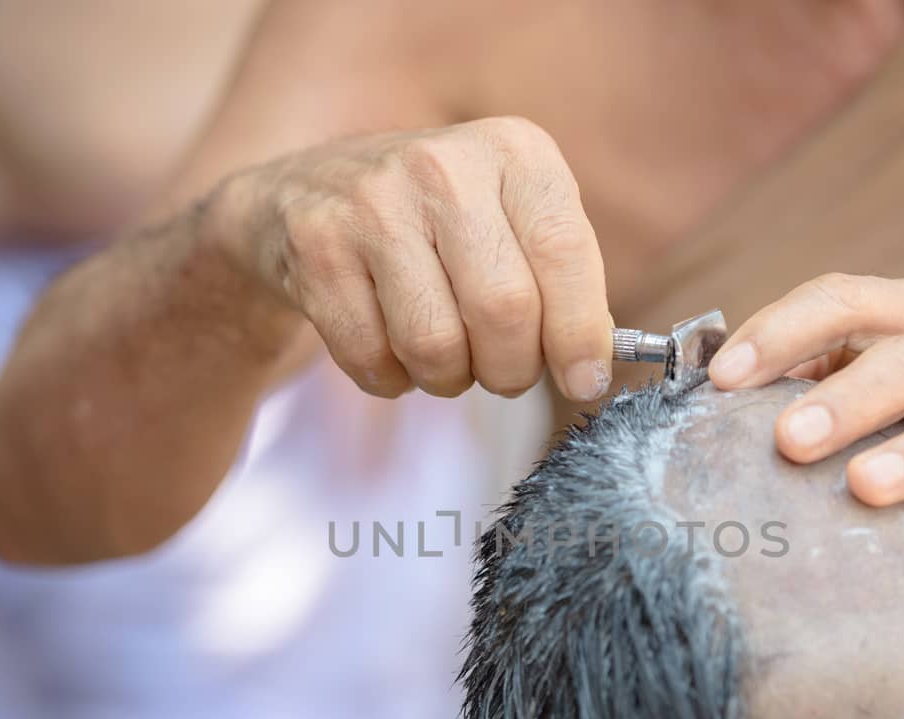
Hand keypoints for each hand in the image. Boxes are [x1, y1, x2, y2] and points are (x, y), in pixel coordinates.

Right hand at [214, 117, 612, 400]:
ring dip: (448, 377)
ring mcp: (372, 202)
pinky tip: (389, 343)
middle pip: (505, 311)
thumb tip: (595, 368)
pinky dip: (391, 378)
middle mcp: (444, 165)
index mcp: (514, 152)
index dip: (581, 334)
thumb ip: (564, 284)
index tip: (586, 381)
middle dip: (511, 369)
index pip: (565, 253)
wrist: (308, 193)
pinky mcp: (317, 247)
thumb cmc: (440, 224)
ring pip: (437, 345)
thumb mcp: (513, 223)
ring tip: (443, 353)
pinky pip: (373, 359)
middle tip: (502, 372)